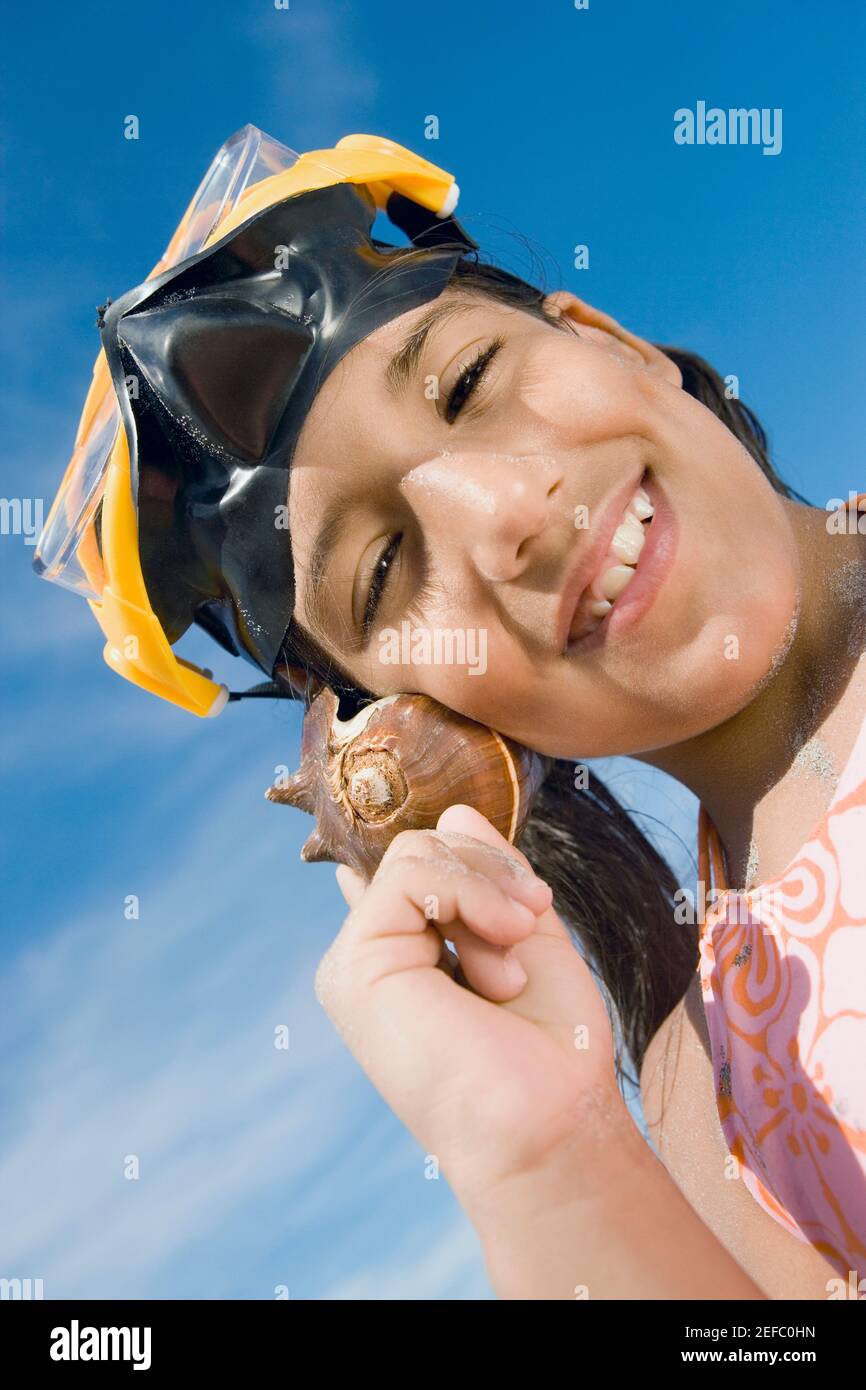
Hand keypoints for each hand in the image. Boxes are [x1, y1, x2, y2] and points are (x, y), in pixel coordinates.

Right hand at [316, 803, 622, 1216]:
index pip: (409, 869)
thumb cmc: (550, 1046)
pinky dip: (468, 893)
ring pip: (416, 851)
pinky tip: (495, 947)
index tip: (500, 881)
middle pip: (424, 848)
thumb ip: (491, 873)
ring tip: (510, 959)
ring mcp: (360, 959)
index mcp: (412, 953)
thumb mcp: (529, 932)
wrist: (549, 1116)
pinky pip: (410, 872)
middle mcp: (378, 954)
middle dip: (494, 874)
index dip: (452, 855)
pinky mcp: (354, 963)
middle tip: (528, 929)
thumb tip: (454, 810)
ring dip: (486, 891)